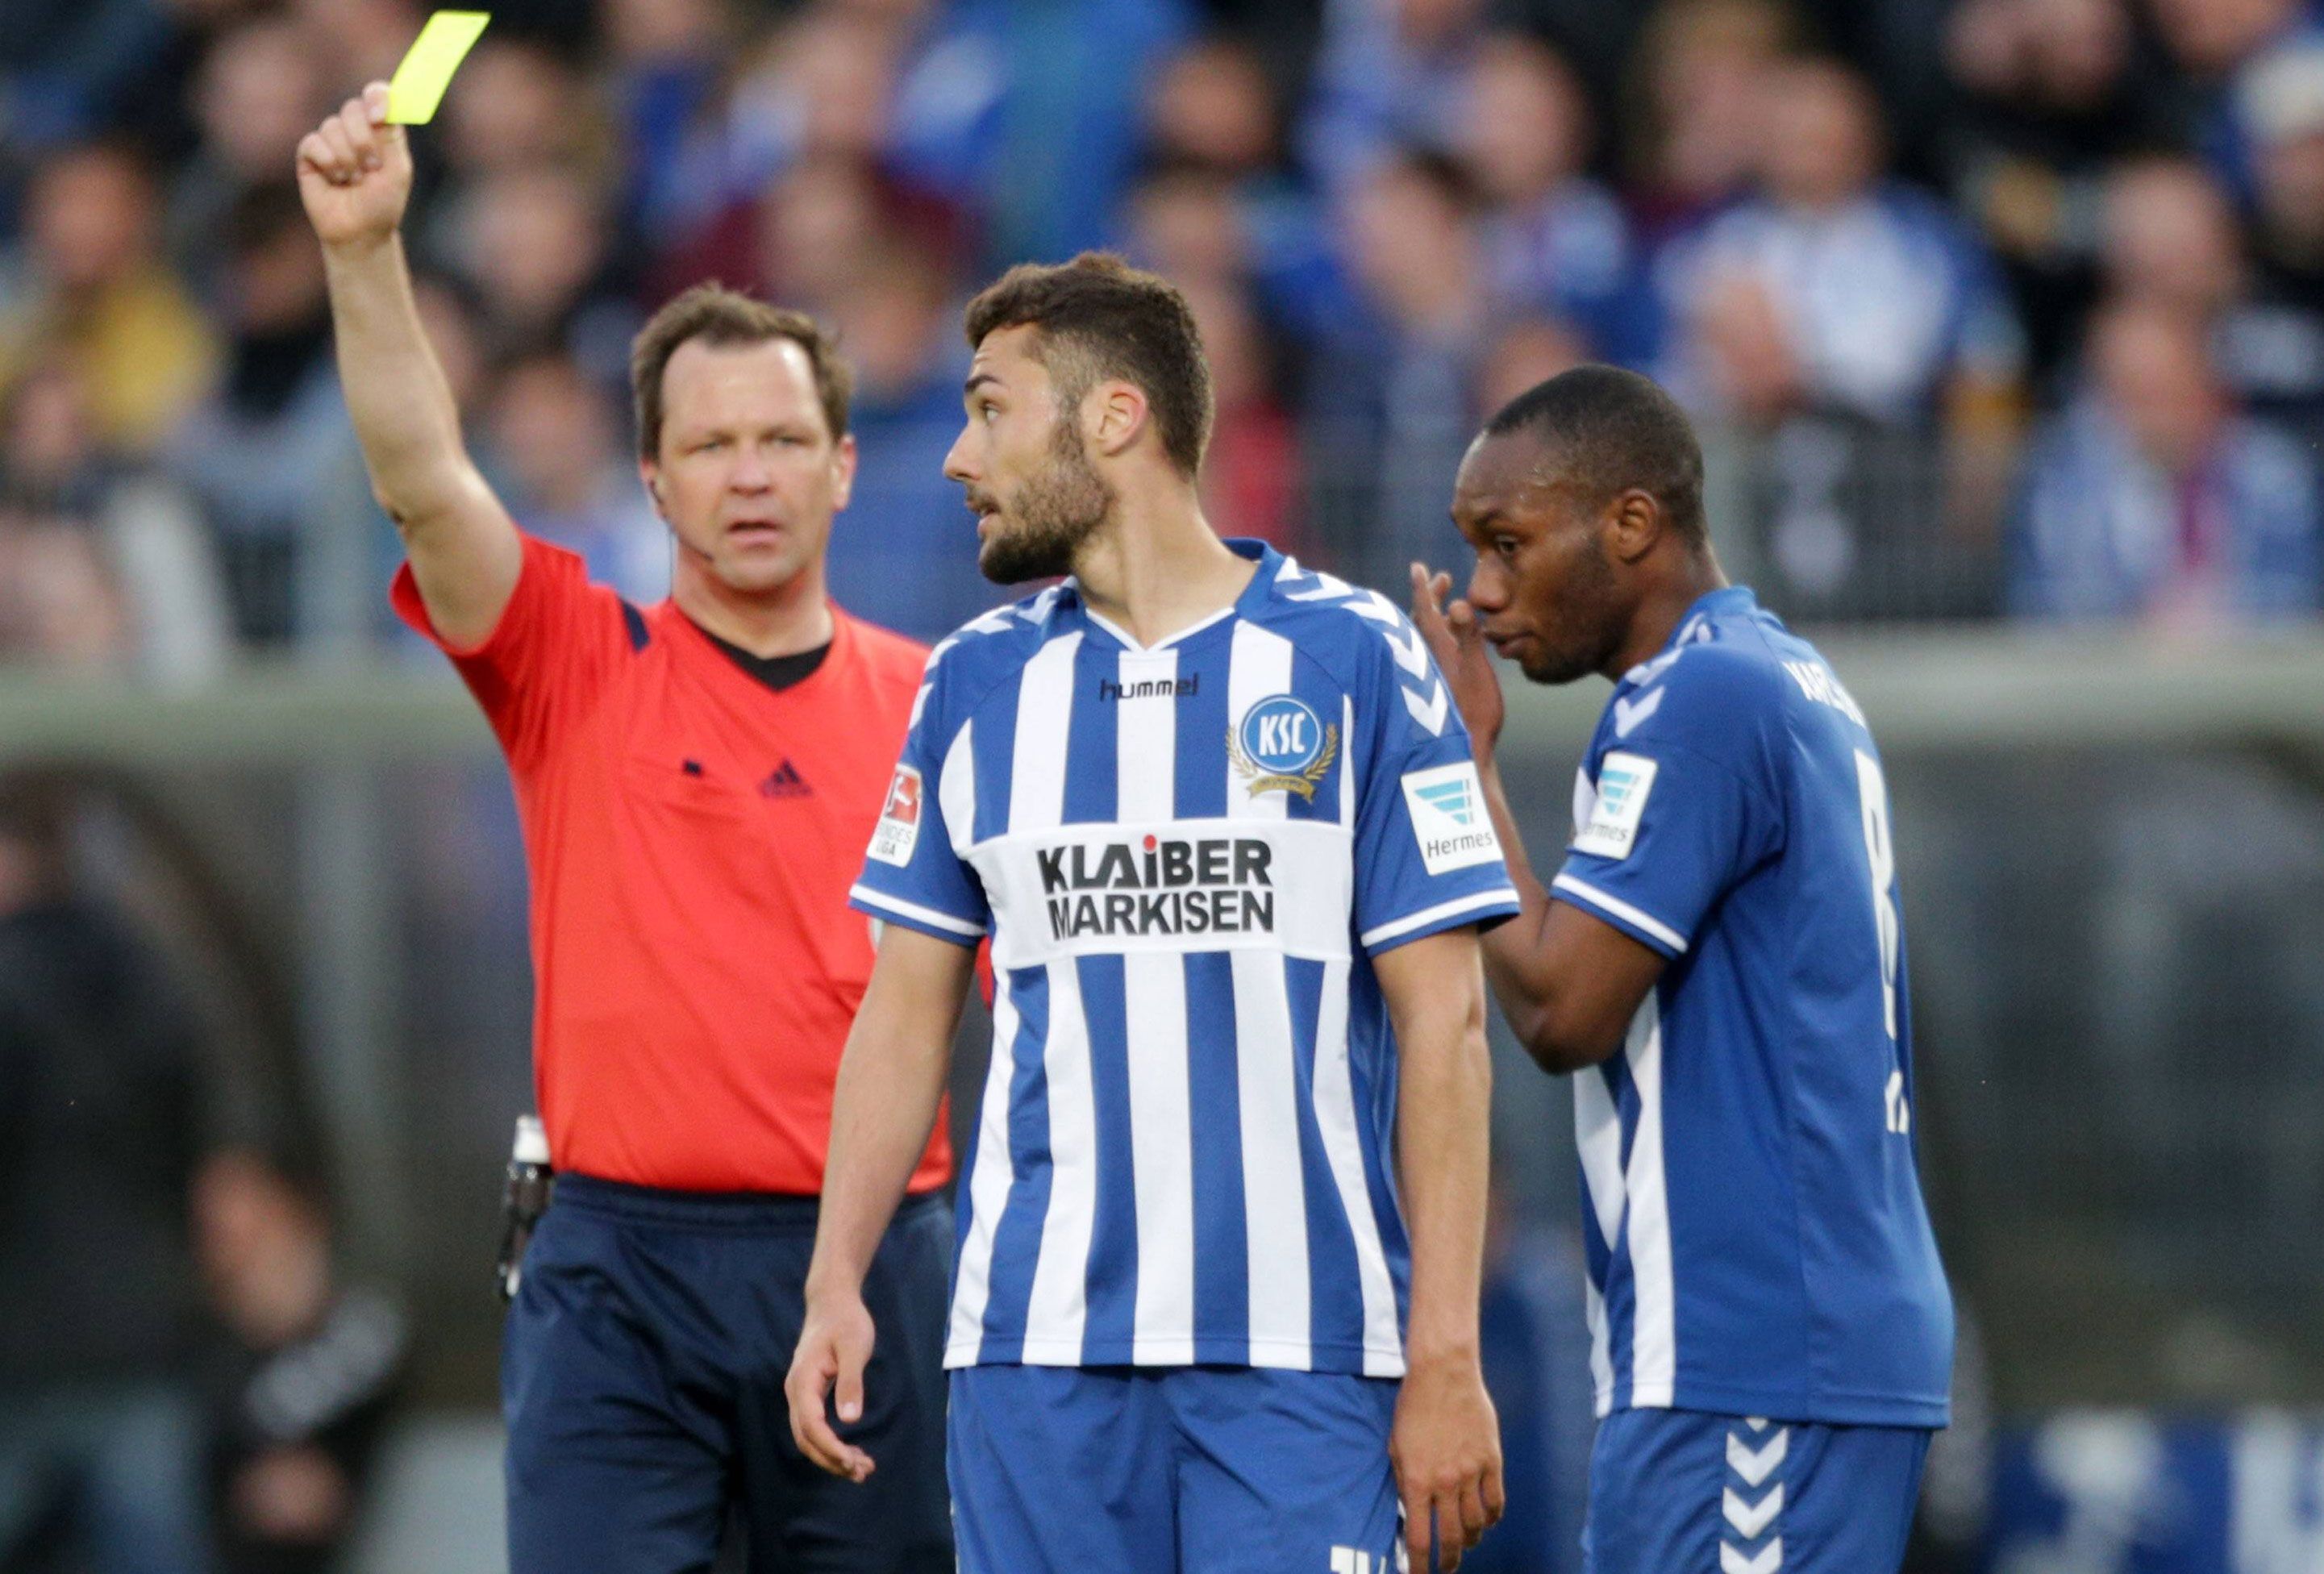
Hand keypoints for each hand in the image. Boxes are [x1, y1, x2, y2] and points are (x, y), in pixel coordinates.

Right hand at [296, 84, 412, 249]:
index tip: (380, 115)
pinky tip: (335, 180)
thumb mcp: (397, 171)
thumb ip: (391, 137)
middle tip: (371, 167)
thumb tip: (385, 105)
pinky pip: (314, 142)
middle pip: (353, 108)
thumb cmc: (382, 203)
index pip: (377, 96)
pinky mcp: (309, 153)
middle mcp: (355, 129)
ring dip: (348, 158)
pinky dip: (328, 162)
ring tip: (354, 180)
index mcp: (380, 129)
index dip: (377, 97)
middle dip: (363, 140)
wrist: (360, 232)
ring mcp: (331, 139)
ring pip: (333, 126)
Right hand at [785, 1290, 877, 1481]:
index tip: (852, 1463)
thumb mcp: (854, 1348)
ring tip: (861, 1469)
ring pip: (809, 1436)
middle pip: (805, 1438)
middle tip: (862, 1473)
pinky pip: (815, 1427)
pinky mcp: (810, 1395)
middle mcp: (796, 1392)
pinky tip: (851, 1452)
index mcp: (803, 1381)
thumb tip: (850, 1420)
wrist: (833, 1301)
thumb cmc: (846, 1321)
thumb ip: (851, 1383)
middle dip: (831, 1459)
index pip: (810, 1425)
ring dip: (831, 1456)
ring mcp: (800, 1394)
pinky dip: (831, 1444)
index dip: (829, 1448)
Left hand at [1390, 1354, 1504, 1571]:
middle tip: (1446, 1568)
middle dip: (1449, 1561)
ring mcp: (1472, 1472)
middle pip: (1453, 1538)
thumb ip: (1405, 1482)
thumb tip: (1413, 1512)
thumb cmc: (1414, 1408)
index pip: (1420, 1538)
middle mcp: (1446, 1482)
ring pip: (1477, 1523)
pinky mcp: (1492, 1461)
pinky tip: (1486, 1521)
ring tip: (1467, 1543)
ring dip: (1472, 1540)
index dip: (1419, 1564)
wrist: (1444, 1374)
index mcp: (1418, 1480)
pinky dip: (1492, 1518)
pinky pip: (1496, 1501)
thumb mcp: (1396, 1447)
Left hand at [1410, 564, 1504, 756]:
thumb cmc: (1474, 712)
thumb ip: (1468, 636)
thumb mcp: (1477, 671)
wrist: (1463, 752)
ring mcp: (1426, 672)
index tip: (1418, 567)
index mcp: (1436, 649)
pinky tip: (1447, 645)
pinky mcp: (1431, 686)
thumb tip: (1456, 603)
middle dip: (1430, 597)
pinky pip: (1427, 651)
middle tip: (1441, 578)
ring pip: (1422, 636)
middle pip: (1421, 619)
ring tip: (1444, 605)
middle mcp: (1425, 658)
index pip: (1424, 609)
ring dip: (1432, 616)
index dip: (1422, 587)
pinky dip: (1435, 636)